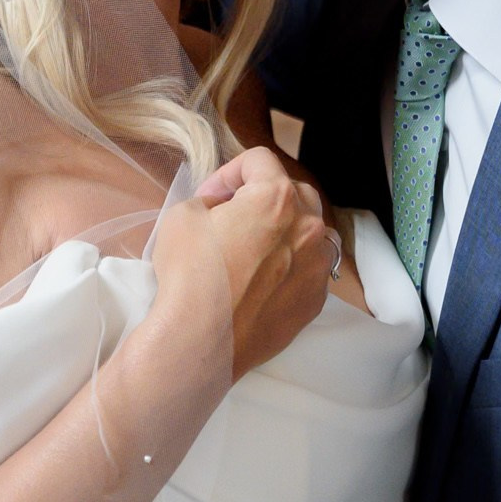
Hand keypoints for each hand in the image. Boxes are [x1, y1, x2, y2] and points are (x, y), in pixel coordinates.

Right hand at [166, 146, 331, 378]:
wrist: (203, 340)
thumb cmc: (191, 275)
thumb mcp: (182, 216)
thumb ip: (209, 200)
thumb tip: (222, 209)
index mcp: (277, 197)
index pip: (259, 160)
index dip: (228, 172)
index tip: (210, 196)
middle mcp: (309, 227)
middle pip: (293, 192)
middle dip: (263, 197)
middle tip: (232, 217)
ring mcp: (318, 266)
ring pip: (310, 231)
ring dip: (285, 230)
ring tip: (255, 248)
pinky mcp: (316, 299)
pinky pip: (309, 269)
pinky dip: (290, 266)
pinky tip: (262, 281)